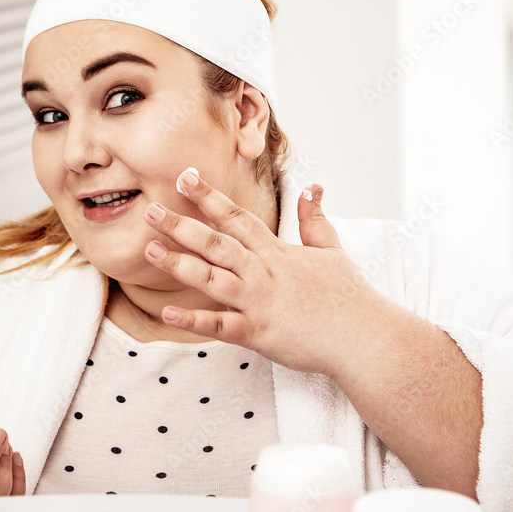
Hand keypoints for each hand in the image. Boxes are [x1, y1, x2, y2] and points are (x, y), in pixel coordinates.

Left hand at [142, 169, 396, 377]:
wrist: (363, 335)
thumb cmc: (349, 296)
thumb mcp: (331, 249)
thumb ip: (315, 218)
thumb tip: (313, 187)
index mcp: (275, 252)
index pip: (236, 216)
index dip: (208, 196)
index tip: (184, 176)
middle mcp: (262, 272)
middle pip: (215, 242)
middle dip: (181, 224)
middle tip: (150, 209)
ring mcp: (258, 301)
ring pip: (211, 278)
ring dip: (178, 264)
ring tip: (149, 250)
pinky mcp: (258, 333)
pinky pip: (220, 326)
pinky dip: (193, 321)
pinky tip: (167, 313)